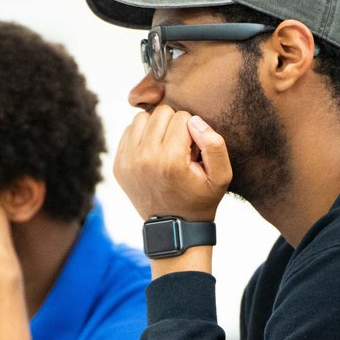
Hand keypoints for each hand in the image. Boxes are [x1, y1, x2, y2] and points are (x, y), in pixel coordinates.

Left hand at [113, 103, 231, 221]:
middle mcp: (145, 159)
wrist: (174, 227)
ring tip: (166, 147)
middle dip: (174, 125)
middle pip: (160, 113)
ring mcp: (128, 162)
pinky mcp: (118, 165)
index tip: (194, 150)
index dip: (193, 130)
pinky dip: (141, 137)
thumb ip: (214, 144)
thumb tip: (194, 120)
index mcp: (171, 160)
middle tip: (180, 147)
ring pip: (141, 118)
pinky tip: (153, 152)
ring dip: (156, 127)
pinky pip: (128, 131)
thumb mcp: (220, 176)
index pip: (183, 117)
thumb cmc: (201, 199)